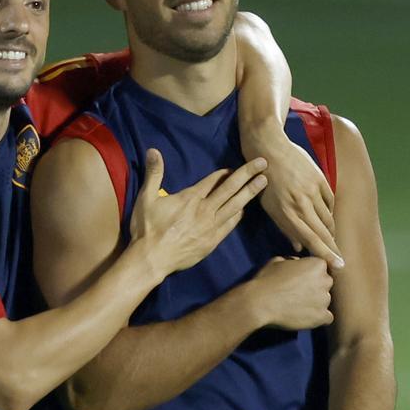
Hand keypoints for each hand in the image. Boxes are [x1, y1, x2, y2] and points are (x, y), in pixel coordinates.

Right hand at [129, 149, 267, 273]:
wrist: (152, 259)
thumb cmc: (147, 228)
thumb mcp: (146, 197)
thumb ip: (154, 173)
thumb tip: (153, 150)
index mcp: (190, 198)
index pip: (213, 181)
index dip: (224, 172)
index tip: (234, 167)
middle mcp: (205, 210)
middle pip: (230, 188)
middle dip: (247, 174)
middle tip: (263, 163)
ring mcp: (211, 226)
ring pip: (235, 206)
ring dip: (249, 192)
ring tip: (262, 182)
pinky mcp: (212, 241)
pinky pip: (230, 225)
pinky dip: (239, 214)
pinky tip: (245, 209)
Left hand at [242, 129, 343, 269]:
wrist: (269, 149)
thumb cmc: (265, 182)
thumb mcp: (270, 207)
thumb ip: (285, 228)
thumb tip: (299, 247)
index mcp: (286, 213)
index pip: (310, 239)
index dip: (325, 254)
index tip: (338, 265)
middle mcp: (301, 204)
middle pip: (323, 232)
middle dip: (333, 249)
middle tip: (341, 261)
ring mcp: (312, 191)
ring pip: (328, 218)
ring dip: (330, 231)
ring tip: (330, 239)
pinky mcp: (319, 179)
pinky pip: (330, 201)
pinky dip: (329, 211)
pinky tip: (327, 216)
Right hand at [248, 257, 332, 329]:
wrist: (260, 302)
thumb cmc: (267, 279)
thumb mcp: (279, 261)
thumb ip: (294, 261)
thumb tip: (298, 264)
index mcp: (317, 264)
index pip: (321, 268)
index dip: (310, 274)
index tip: (300, 279)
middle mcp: (325, 280)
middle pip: (325, 284)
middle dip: (315, 287)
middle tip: (298, 293)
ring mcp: (325, 300)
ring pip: (324, 301)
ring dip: (315, 303)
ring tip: (297, 306)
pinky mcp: (321, 317)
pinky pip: (327, 317)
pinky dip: (318, 317)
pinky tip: (305, 316)